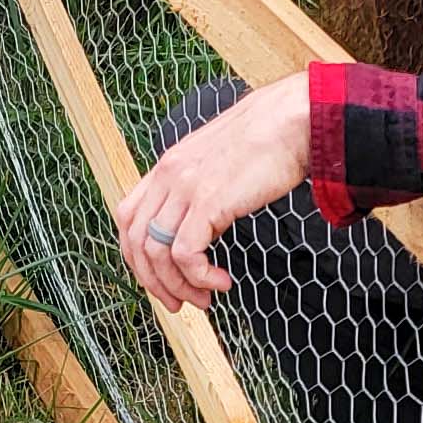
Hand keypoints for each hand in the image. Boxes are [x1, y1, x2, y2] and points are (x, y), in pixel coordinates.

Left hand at [116, 76, 310, 310]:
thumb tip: (202, 229)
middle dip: (153, 281)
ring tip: (205, 297)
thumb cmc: (270, 141)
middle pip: (135, 241)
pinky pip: (185, 253)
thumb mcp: (219, 164)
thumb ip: (201, 192)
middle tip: (178, 302)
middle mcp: (169, 175)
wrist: (294, 120)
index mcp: (168, 166)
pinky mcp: (208, 200)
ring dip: (179, 285)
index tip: (159, 277)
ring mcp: (185, 186)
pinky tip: (221, 281)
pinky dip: (199, 277)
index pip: (127, 217)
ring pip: (157, 253)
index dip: (137, 255)